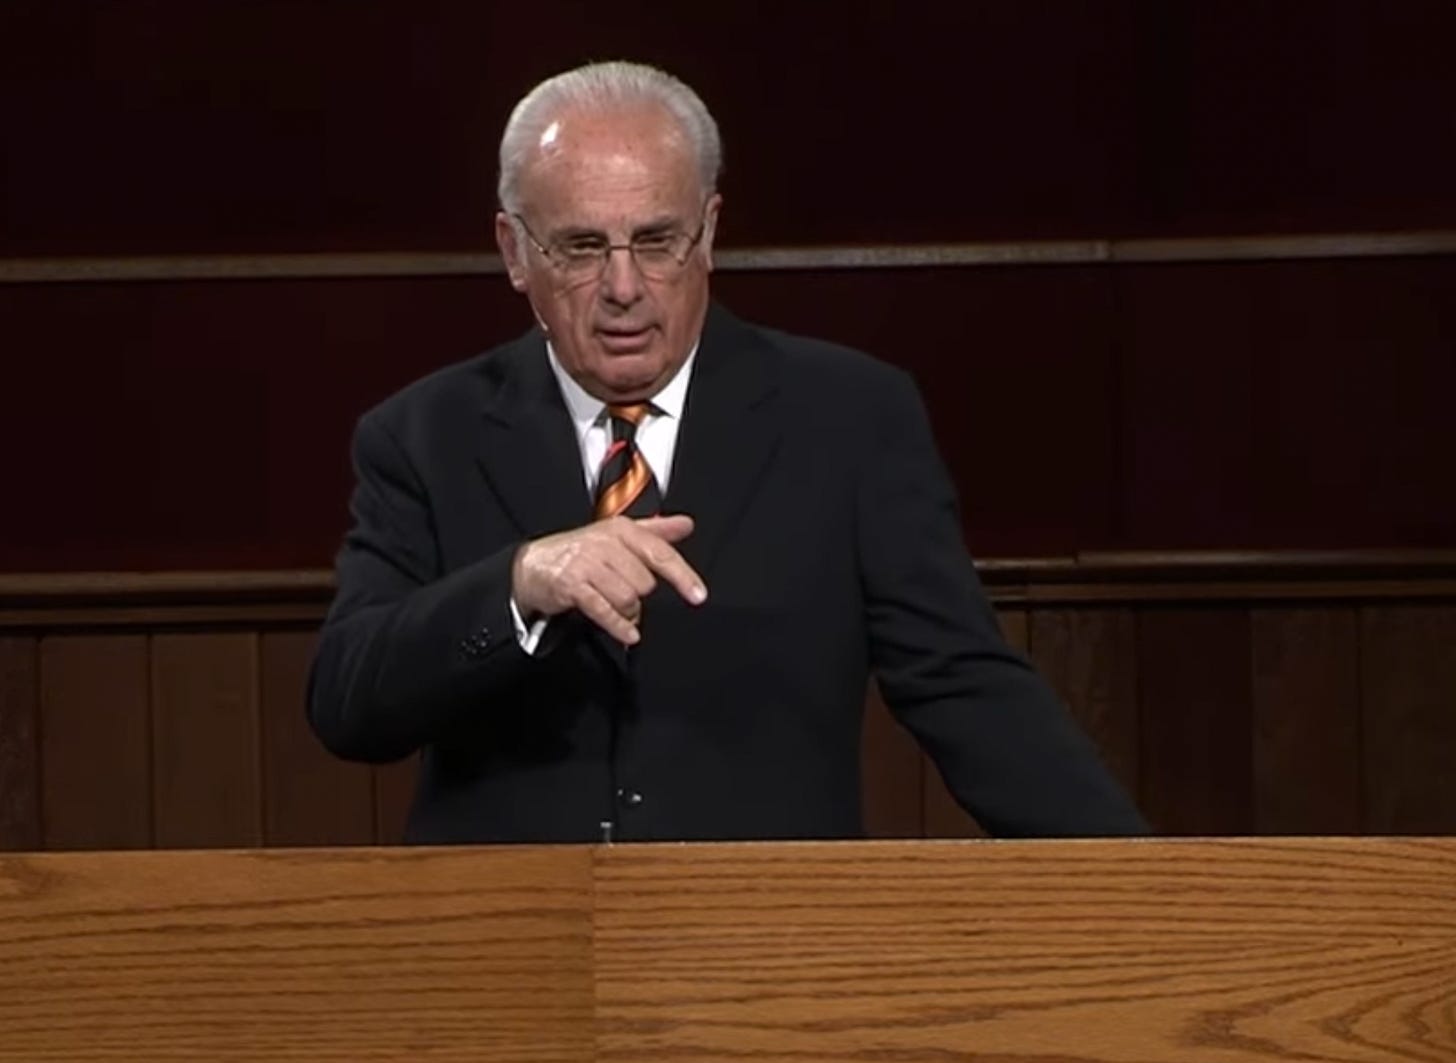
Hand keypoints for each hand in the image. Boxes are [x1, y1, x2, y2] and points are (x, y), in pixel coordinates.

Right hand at [511, 515, 707, 644]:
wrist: (533, 565)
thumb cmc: (580, 552)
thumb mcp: (617, 536)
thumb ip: (654, 532)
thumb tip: (686, 524)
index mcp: (621, 529)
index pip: (660, 553)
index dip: (682, 576)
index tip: (698, 595)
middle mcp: (605, 543)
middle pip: (645, 582)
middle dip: (640, 596)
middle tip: (625, 596)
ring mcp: (587, 564)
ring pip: (627, 598)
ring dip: (627, 611)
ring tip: (618, 610)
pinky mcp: (571, 586)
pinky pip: (605, 610)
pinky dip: (619, 625)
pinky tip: (628, 634)